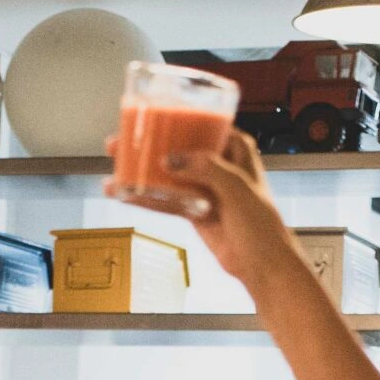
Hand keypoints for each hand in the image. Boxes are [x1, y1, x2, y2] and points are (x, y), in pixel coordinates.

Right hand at [104, 129, 288, 289]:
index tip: (152, 113)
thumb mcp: (237, 188)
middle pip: (179, 148)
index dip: (179, 118)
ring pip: (168, 175)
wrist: (264, 266)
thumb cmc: (263, 225)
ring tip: (115, 165)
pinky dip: (146, 199)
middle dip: (150, 144)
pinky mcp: (195, 211)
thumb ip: (206, 168)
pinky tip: (125, 194)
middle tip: (122, 140)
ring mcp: (205, 189)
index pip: (204, 125)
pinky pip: (166, 201)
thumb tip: (171, 159)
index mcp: (236, 150)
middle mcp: (219, 166)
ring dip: (142, 171)